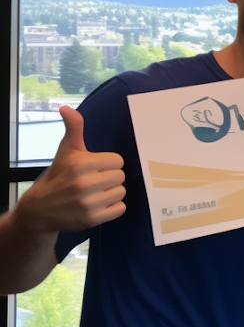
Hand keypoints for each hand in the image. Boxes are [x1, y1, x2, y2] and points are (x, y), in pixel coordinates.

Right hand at [15, 106, 125, 233]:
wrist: (40, 209)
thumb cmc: (59, 175)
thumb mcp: (66, 150)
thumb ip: (73, 128)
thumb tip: (66, 108)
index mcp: (81, 163)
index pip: (118, 161)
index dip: (107, 164)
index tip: (93, 169)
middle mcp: (84, 183)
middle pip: (121, 176)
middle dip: (110, 178)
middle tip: (94, 182)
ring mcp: (88, 203)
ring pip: (122, 192)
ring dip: (111, 193)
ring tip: (94, 194)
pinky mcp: (92, 219)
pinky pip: (120, 209)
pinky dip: (112, 208)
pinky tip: (97, 205)